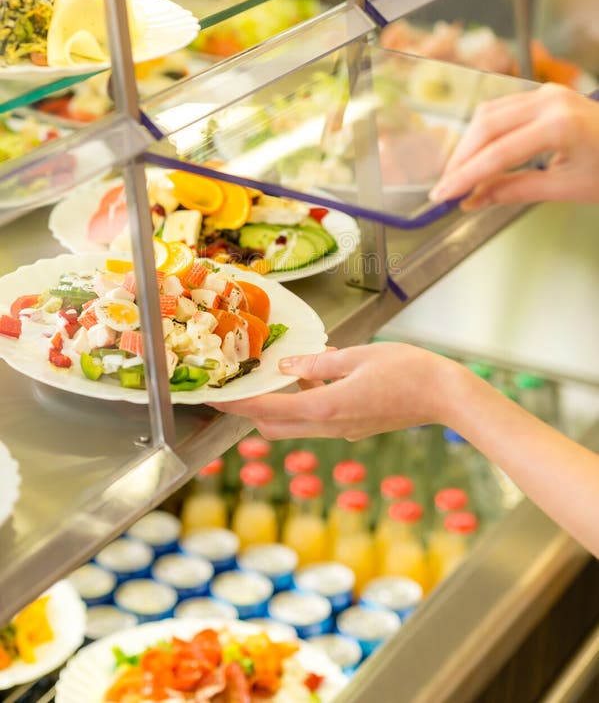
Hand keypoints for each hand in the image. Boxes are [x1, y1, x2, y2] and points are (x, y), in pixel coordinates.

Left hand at [210, 343, 462, 439]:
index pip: (269, 410)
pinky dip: (303, 402)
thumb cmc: (410, 370)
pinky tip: (312, 374)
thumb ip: (319, 363)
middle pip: (275, 426)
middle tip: (236, 385)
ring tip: (270, 374)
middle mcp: (331, 427)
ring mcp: (344, 431)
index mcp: (328, 408)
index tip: (214, 397)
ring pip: (295, 425)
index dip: (238, 405)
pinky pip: (317, 418)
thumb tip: (287, 365)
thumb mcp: (359, 356)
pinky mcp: (355, 427)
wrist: (447, 397)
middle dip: (251, 409)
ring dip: (278, 404)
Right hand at [429, 83, 598, 209]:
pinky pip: (503, 108)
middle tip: (446, 187)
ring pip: (489, 113)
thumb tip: (475, 199)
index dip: (465, 176)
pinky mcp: (546, 95)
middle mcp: (550, 101)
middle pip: (485, 125)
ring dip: (469, 144)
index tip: (444, 194)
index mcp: (559, 125)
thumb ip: (515, 191)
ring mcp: (548, 93)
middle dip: (461, 159)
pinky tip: (477, 154)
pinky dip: (484, 132)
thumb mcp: (566, 188)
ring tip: (458, 174)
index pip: (496, 153)